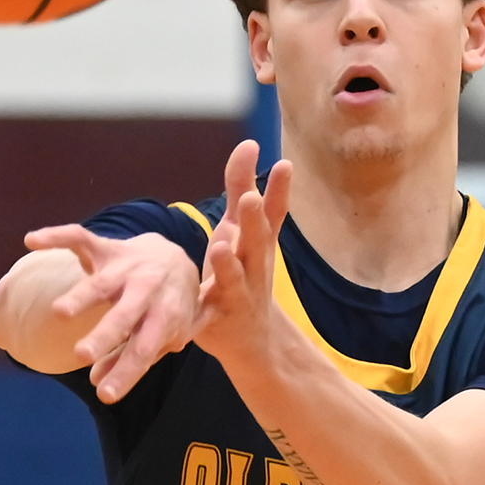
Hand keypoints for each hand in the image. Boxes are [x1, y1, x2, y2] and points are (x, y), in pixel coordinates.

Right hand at [16, 222, 201, 402]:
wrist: (177, 258)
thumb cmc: (167, 308)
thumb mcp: (163, 336)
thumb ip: (132, 360)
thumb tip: (99, 384)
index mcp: (164, 316)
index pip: (144, 350)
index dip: (125, 373)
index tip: (104, 394)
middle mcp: (146, 291)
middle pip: (124, 317)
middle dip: (104, 336)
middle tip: (81, 355)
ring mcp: (126, 268)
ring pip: (102, 283)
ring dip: (81, 297)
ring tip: (60, 313)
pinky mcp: (108, 247)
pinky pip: (82, 238)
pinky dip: (57, 236)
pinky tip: (32, 241)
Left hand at [193, 140, 293, 369]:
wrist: (252, 340)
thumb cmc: (243, 274)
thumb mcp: (240, 230)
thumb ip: (240, 188)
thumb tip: (249, 144)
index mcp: (258, 244)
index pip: (273, 214)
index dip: (279, 191)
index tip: (285, 165)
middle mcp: (255, 268)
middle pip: (256, 243)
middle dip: (253, 222)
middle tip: (248, 199)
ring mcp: (239, 295)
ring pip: (235, 277)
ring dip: (229, 263)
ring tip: (221, 244)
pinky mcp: (217, 320)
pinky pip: (209, 313)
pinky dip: (204, 307)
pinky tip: (200, 296)